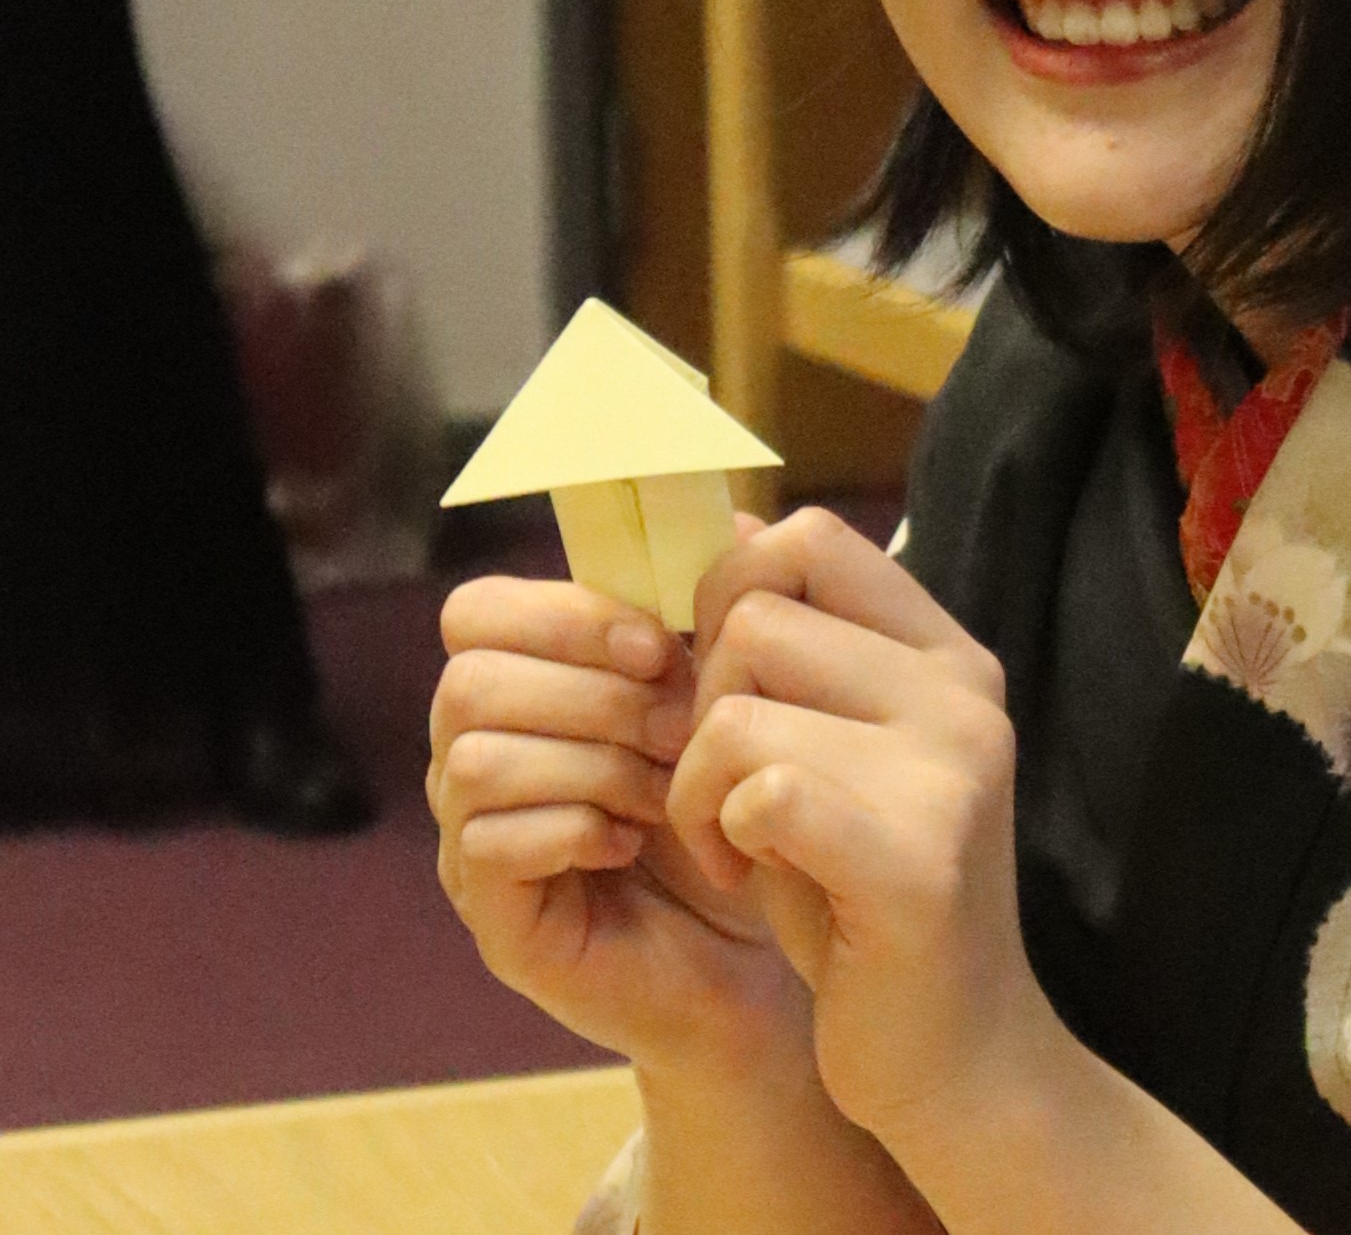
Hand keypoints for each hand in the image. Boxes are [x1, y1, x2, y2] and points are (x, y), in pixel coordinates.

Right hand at [429, 568, 807, 1082]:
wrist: (773, 948)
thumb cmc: (745, 811)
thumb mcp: (735, 697)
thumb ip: (715, 608)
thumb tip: (722, 510)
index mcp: (527, 687)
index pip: (478, 611)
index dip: (566, 615)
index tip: (661, 646)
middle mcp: (476, 755)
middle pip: (469, 681)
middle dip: (589, 696)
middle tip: (678, 733)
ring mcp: (471, 839)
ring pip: (474, 758)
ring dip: (589, 765)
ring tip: (664, 794)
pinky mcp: (491, 916)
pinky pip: (487, 842)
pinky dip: (573, 829)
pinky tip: (632, 845)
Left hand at [667, 508, 1063, 1152]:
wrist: (951, 1052)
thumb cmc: (865, 901)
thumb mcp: (830, 752)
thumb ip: (797, 654)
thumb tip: (726, 528)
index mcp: (949, 657)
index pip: (807, 538)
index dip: (722, 597)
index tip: (715, 689)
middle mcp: (963, 696)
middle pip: (753, 616)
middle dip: (696, 707)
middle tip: (720, 791)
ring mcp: (951, 770)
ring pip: (736, 709)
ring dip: (697, 788)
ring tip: (733, 846)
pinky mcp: (916, 856)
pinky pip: (761, 788)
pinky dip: (721, 835)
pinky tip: (747, 876)